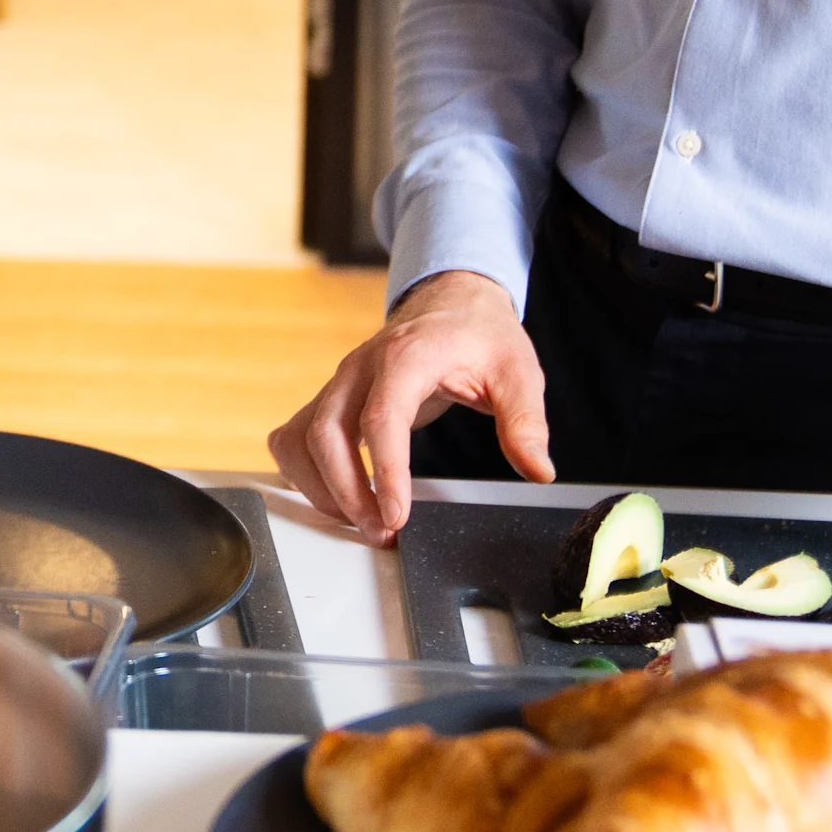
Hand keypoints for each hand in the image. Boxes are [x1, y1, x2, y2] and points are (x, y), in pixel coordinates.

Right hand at [267, 270, 552, 541]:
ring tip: (363, 522)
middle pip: (326, 432)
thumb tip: (537, 471)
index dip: (384, 470)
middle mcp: (360, 367)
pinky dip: (303, 472)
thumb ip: (525, 422)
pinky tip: (334, 498)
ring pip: (301, 437)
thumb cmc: (481, 334)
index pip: (381, 416)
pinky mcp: (331, 396)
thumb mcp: (518, 372)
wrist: (451, 299)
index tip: (397, 515)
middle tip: (384, 531)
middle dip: (347, 492)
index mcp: (407, 356)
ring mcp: (340, 381)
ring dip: (321, 488)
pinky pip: (293, 436)